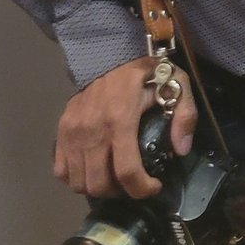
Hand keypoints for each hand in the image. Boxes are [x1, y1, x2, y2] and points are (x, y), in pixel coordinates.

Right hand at [54, 55, 195, 199]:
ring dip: (99, 188)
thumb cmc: (144, 71)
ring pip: (79, 183)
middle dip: (121, 192)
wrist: (107, 52)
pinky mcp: (60, 132)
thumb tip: (181, 150)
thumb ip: (184, 115)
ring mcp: (72, 133)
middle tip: (134, 183)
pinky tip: (94, 170)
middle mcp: (91, 131)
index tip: (154, 186)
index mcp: (120, 119)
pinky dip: (77, 179)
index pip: (127, 171)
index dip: (142, 188)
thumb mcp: (175, 83)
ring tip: (115, 178)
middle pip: (100, 184)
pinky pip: (61, 172)